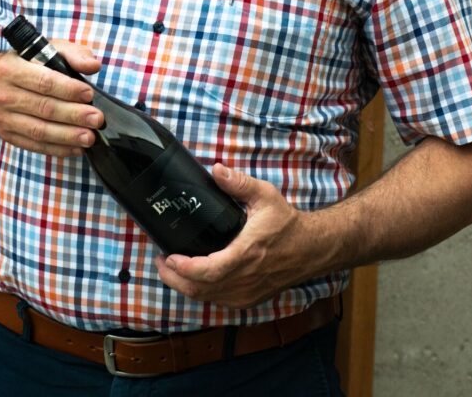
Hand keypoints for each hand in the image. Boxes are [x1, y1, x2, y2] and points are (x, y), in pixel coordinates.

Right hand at [0, 39, 103, 155]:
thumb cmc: (28, 64)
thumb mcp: (48, 49)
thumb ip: (73, 54)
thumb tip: (93, 66)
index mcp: (11, 69)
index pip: (43, 81)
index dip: (68, 89)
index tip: (89, 94)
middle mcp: (3, 94)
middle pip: (44, 108)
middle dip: (74, 115)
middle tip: (97, 119)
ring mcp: (3, 118)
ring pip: (39, 131)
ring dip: (67, 136)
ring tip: (90, 137)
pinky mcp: (7, 135)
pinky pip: (34, 145)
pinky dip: (57, 149)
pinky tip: (76, 148)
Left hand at [155, 164, 314, 307]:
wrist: (311, 249)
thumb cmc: (286, 223)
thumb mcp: (265, 195)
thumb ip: (239, 183)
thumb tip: (216, 170)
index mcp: (247, 253)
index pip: (209, 270)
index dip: (184, 268)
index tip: (168, 256)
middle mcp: (246, 278)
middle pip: (201, 289)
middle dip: (174, 278)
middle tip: (160, 261)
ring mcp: (247, 293)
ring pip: (207, 299)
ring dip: (185, 286)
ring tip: (170, 268)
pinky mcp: (249, 299)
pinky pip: (218, 301)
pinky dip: (201, 293)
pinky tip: (193, 279)